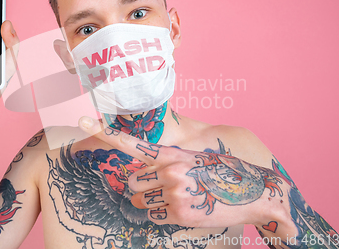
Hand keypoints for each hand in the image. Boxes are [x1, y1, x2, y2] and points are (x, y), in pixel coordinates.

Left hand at [78, 117, 283, 228]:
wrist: (255, 192)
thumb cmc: (221, 173)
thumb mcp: (193, 158)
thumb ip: (167, 161)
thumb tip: (146, 168)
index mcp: (171, 153)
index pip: (131, 142)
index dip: (105, 132)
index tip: (84, 120)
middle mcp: (169, 170)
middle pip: (130, 182)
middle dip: (140, 187)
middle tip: (160, 188)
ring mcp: (174, 193)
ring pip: (140, 202)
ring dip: (152, 203)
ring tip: (176, 198)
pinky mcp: (181, 214)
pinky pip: (155, 217)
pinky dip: (163, 216)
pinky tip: (183, 209)